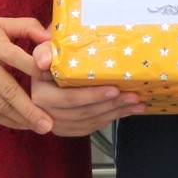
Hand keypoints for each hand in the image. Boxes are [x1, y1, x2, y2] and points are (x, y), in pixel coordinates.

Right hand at [0, 0, 53, 131]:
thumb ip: (27, 26)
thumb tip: (53, 38)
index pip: (18, 58)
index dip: (37, 70)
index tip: (56, 82)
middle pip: (8, 91)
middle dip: (30, 110)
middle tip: (49, 124)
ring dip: (20, 119)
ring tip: (39, 127)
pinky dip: (4, 120)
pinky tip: (19, 124)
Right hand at [26, 42, 142, 138]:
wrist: (50, 68)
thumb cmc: (52, 56)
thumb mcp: (46, 49)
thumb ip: (44, 52)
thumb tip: (44, 61)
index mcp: (41, 93)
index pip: (68, 98)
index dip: (92, 96)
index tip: (114, 89)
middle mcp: (46, 113)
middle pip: (83, 113)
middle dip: (112, 105)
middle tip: (133, 96)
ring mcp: (56, 123)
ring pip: (90, 122)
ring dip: (116, 113)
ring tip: (136, 104)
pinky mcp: (67, 128)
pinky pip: (90, 127)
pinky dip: (110, 119)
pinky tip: (126, 111)